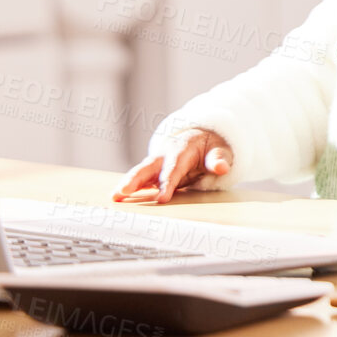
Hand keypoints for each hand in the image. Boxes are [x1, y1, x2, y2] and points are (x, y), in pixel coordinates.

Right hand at [112, 127, 231, 203]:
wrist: (200, 137)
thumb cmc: (211, 147)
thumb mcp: (221, 150)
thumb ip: (219, 159)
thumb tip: (222, 167)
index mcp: (182, 150)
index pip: (174, 169)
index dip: (168, 183)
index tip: (162, 198)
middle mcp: (165, 155)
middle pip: (149, 167)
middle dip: (136, 179)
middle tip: (123, 191)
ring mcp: (157, 162)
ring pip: (140, 172)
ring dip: (128, 183)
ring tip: (115, 196)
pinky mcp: (153, 170)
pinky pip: (140, 178)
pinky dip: (129, 187)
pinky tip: (118, 197)